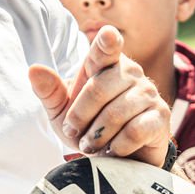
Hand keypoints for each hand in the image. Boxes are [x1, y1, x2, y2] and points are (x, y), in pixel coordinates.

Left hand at [28, 25, 170, 167]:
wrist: (116, 158)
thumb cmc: (88, 127)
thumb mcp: (62, 112)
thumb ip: (49, 91)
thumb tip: (34, 69)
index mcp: (105, 64)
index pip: (105, 48)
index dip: (107, 41)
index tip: (107, 35)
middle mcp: (131, 72)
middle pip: (98, 89)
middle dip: (79, 117)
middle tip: (74, 133)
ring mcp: (148, 93)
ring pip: (116, 113)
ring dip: (96, 136)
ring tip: (91, 145)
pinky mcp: (160, 117)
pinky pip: (135, 131)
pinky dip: (118, 146)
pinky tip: (114, 151)